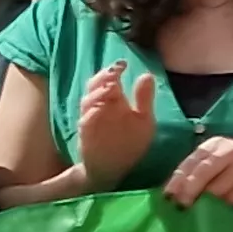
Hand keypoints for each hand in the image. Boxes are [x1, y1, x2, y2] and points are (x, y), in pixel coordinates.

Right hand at [75, 65, 158, 187]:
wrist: (115, 167)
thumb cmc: (130, 143)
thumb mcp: (144, 120)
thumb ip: (144, 99)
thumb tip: (147, 74)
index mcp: (115, 101)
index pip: (110, 80)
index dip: (114, 71)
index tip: (123, 64)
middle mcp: (101, 107)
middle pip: (95, 86)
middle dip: (102, 78)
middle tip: (113, 74)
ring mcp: (92, 119)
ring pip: (88, 100)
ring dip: (97, 93)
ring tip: (109, 88)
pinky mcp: (86, 133)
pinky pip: (85, 120)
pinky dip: (90, 113)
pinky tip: (99, 108)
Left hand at [166, 133, 232, 206]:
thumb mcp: (220, 164)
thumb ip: (200, 173)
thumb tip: (172, 194)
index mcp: (214, 145)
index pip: (189, 163)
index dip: (175, 181)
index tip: (166, 197)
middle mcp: (228, 150)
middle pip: (201, 172)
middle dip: (187, 191)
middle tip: (179, 207)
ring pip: (216, 186)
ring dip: (203, 201)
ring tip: (193, 213)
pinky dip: (222, 205)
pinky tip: (215, 214)